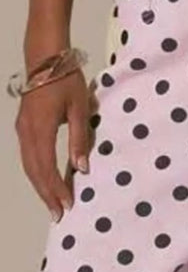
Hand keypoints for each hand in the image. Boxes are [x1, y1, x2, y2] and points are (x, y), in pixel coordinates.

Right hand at [14, 69, 93, 222]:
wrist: (45, 56)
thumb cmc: (66, 79)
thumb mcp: (79, 108)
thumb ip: (79, 139)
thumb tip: (82, 168)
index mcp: (41, 128)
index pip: (47, 167)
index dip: (56, 189)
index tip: (67, 206)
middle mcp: (27, 132)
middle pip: (34, 171)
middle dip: (46, 194)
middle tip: (58, 214)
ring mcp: (22, 129)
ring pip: (29, 165)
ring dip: (40, 186)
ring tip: (53, 203)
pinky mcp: (24, 126)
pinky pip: (28, 156)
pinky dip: (37, 172)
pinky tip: (46, 180)